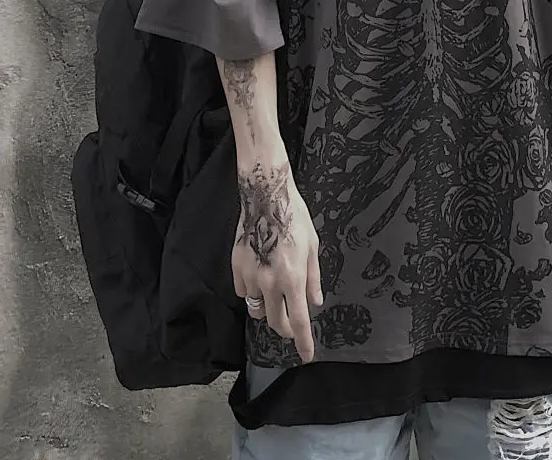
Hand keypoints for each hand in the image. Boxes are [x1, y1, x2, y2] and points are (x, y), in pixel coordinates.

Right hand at [231, 160, 322, 362]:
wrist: (266, 197)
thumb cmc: (295, 219)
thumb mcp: (313, 247)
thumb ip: (313, 278)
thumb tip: (315, 302)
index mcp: (293, 278)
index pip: (299, 320)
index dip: (302, 341)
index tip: (306, 355)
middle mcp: (270, 282)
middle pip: (275, 321)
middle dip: (285, 328)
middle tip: (292, 324)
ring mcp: (250, 276)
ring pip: (257, 308)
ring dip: (268, 309)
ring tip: (276, 296)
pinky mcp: (236, 268)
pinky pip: (244, 292)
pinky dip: (252, 292)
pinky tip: (260, 279)